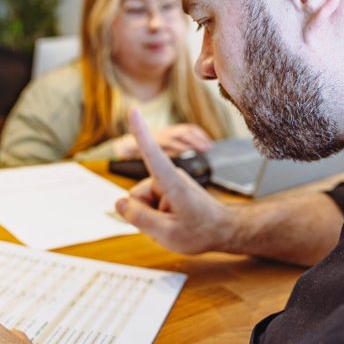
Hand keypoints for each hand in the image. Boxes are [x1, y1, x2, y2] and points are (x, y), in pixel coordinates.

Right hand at [115, 108, 234, 254]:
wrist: (224, 231)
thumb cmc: (201, 232)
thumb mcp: (168, 234)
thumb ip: (139, 218)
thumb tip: (119, 202)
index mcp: (171, 182)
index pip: (152, 153)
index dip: (141, 132)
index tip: (134, 110)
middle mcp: (169, 176)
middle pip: (137, 195)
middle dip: (144, 213)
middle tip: (168, 226)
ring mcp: (169, 182)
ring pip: (142, 202)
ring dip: (152, 217)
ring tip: (174, 224)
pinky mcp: (169, 188)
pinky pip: (151, 204)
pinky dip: (157, 216)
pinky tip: (174, 223)